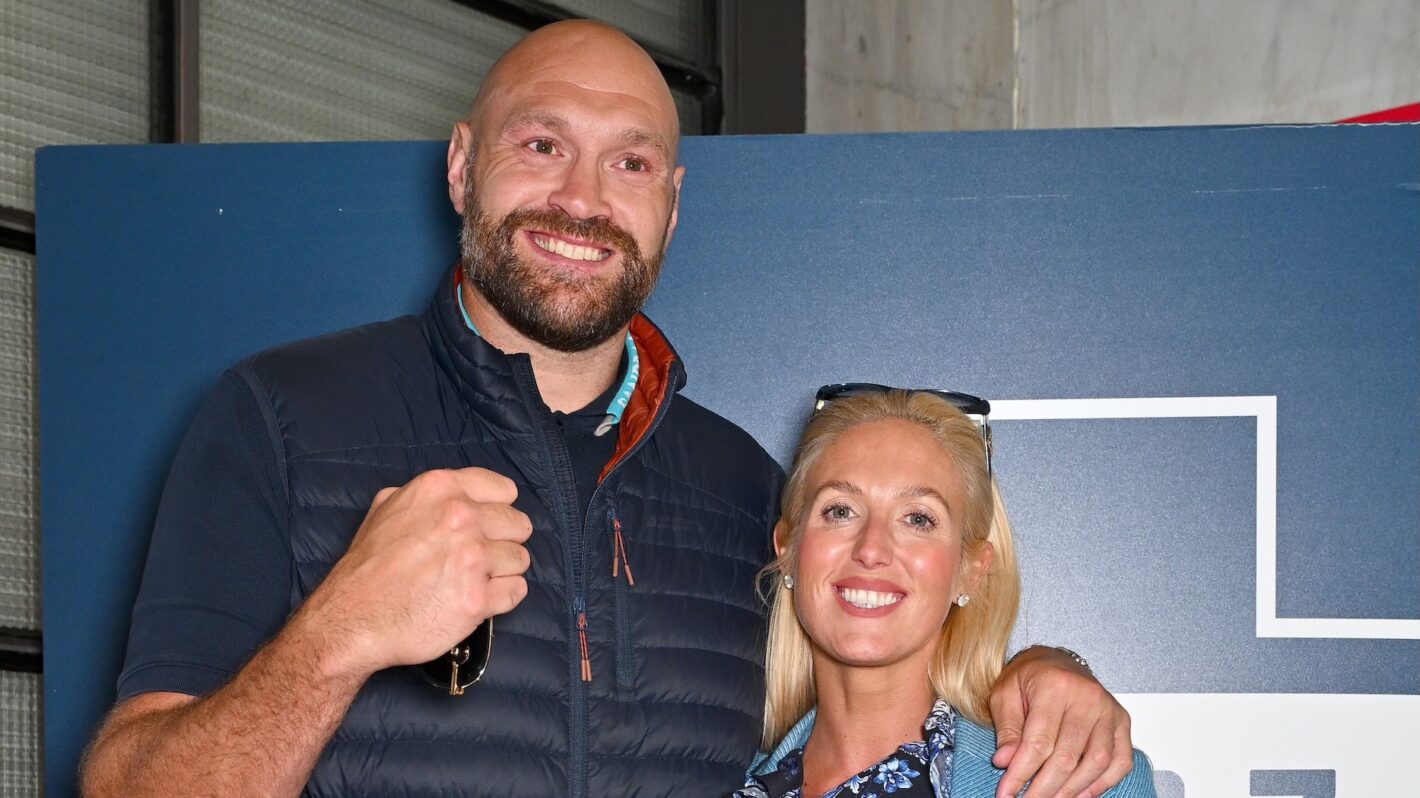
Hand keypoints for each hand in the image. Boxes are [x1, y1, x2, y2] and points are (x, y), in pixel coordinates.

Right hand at [296, 468, 532, 678]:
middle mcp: (461, 517)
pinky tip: (478, 599)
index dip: (498, 510)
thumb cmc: (368, 566)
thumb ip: (425, 496)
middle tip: (478, 558)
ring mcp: (472, 559)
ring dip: (502, 571)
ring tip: (473, 580)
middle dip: (502, 541)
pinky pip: (516, 591)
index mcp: (441, 489)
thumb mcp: (385, 508)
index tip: (487, 525)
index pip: (504, 490)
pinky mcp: (478, 599)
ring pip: (520, 559)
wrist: (351, 620)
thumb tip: (455, 495)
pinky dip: (503, 597)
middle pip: (518, 524)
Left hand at [988, 647, 1132, 797]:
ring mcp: (1108, 710)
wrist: (1055, 660)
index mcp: (1054, 686)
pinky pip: (1120, 761)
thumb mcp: (1005, 695)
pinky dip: (1102, 783)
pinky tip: (1080, 793)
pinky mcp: (1122, 721)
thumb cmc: (1028, 678)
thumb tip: (1005, 762)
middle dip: (1044, 788)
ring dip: (1071, 790)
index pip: (1038, 742)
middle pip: (1067, 757)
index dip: (1020, 774)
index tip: (1006, 793)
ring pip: (1096, 762)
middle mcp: (1087, 697)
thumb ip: (1007, 729)